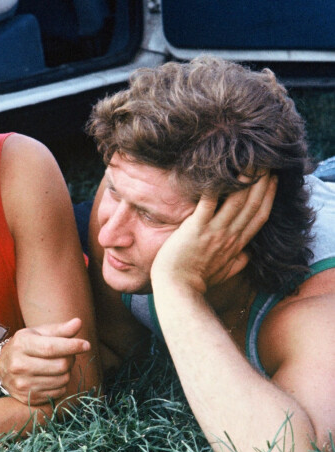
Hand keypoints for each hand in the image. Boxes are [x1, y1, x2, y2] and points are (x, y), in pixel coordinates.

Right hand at [0, 318, 90, 404]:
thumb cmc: (25, 346)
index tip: (86, 345)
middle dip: (71, 358)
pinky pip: (58, 392)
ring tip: (59, 365)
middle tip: (68, 354)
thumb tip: (78, 322)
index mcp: (22, 344)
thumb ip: (59, 329)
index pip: (51, 347)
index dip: (72, 346)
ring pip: (62, 380)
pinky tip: (53, 377)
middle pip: (60, 365)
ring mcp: (23, 384)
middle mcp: (19, 365)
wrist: (3, 368)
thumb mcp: (38, 333)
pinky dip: (62, 384)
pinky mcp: (29, 398)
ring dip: (67, 372)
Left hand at [151, 173, 277, 293]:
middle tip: (265, 162)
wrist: (178, 289)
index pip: (259, 217)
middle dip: (261, 182)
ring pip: (236, 201)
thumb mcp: (223, 274)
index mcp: (237, 245)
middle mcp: (229, 236)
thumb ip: (237, 263)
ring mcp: (213, 231)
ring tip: (249, 161)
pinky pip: (208, 204)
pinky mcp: (195, 229)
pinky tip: (219, 173)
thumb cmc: (197, 282)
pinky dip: (214, 189)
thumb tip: (248, 256)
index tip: (272, 180)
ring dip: (245, 180)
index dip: (268, 197)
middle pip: (252, 204)